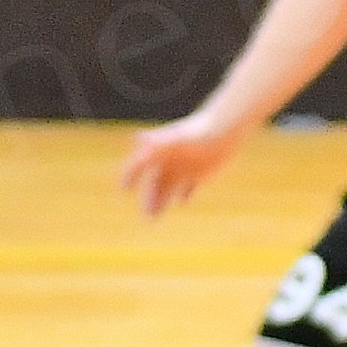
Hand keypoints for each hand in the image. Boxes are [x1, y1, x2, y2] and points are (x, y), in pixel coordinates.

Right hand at [118, 114, 241, 217]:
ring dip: (160, 202)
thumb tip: (136, 137)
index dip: (130, 174)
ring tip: (153, 217)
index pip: (139, 165)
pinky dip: (184, 195)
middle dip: (149, 198)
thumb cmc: (196, 133)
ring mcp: (183, 169)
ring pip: (167, 189)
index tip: (124, 187)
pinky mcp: (199, 174)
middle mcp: (169, 162)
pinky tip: (182, 201)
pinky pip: (188, 188)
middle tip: (147, 215)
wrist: (222, 130)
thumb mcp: (175, 139)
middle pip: (154, 183)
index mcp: (159, 152)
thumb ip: (156, 140)